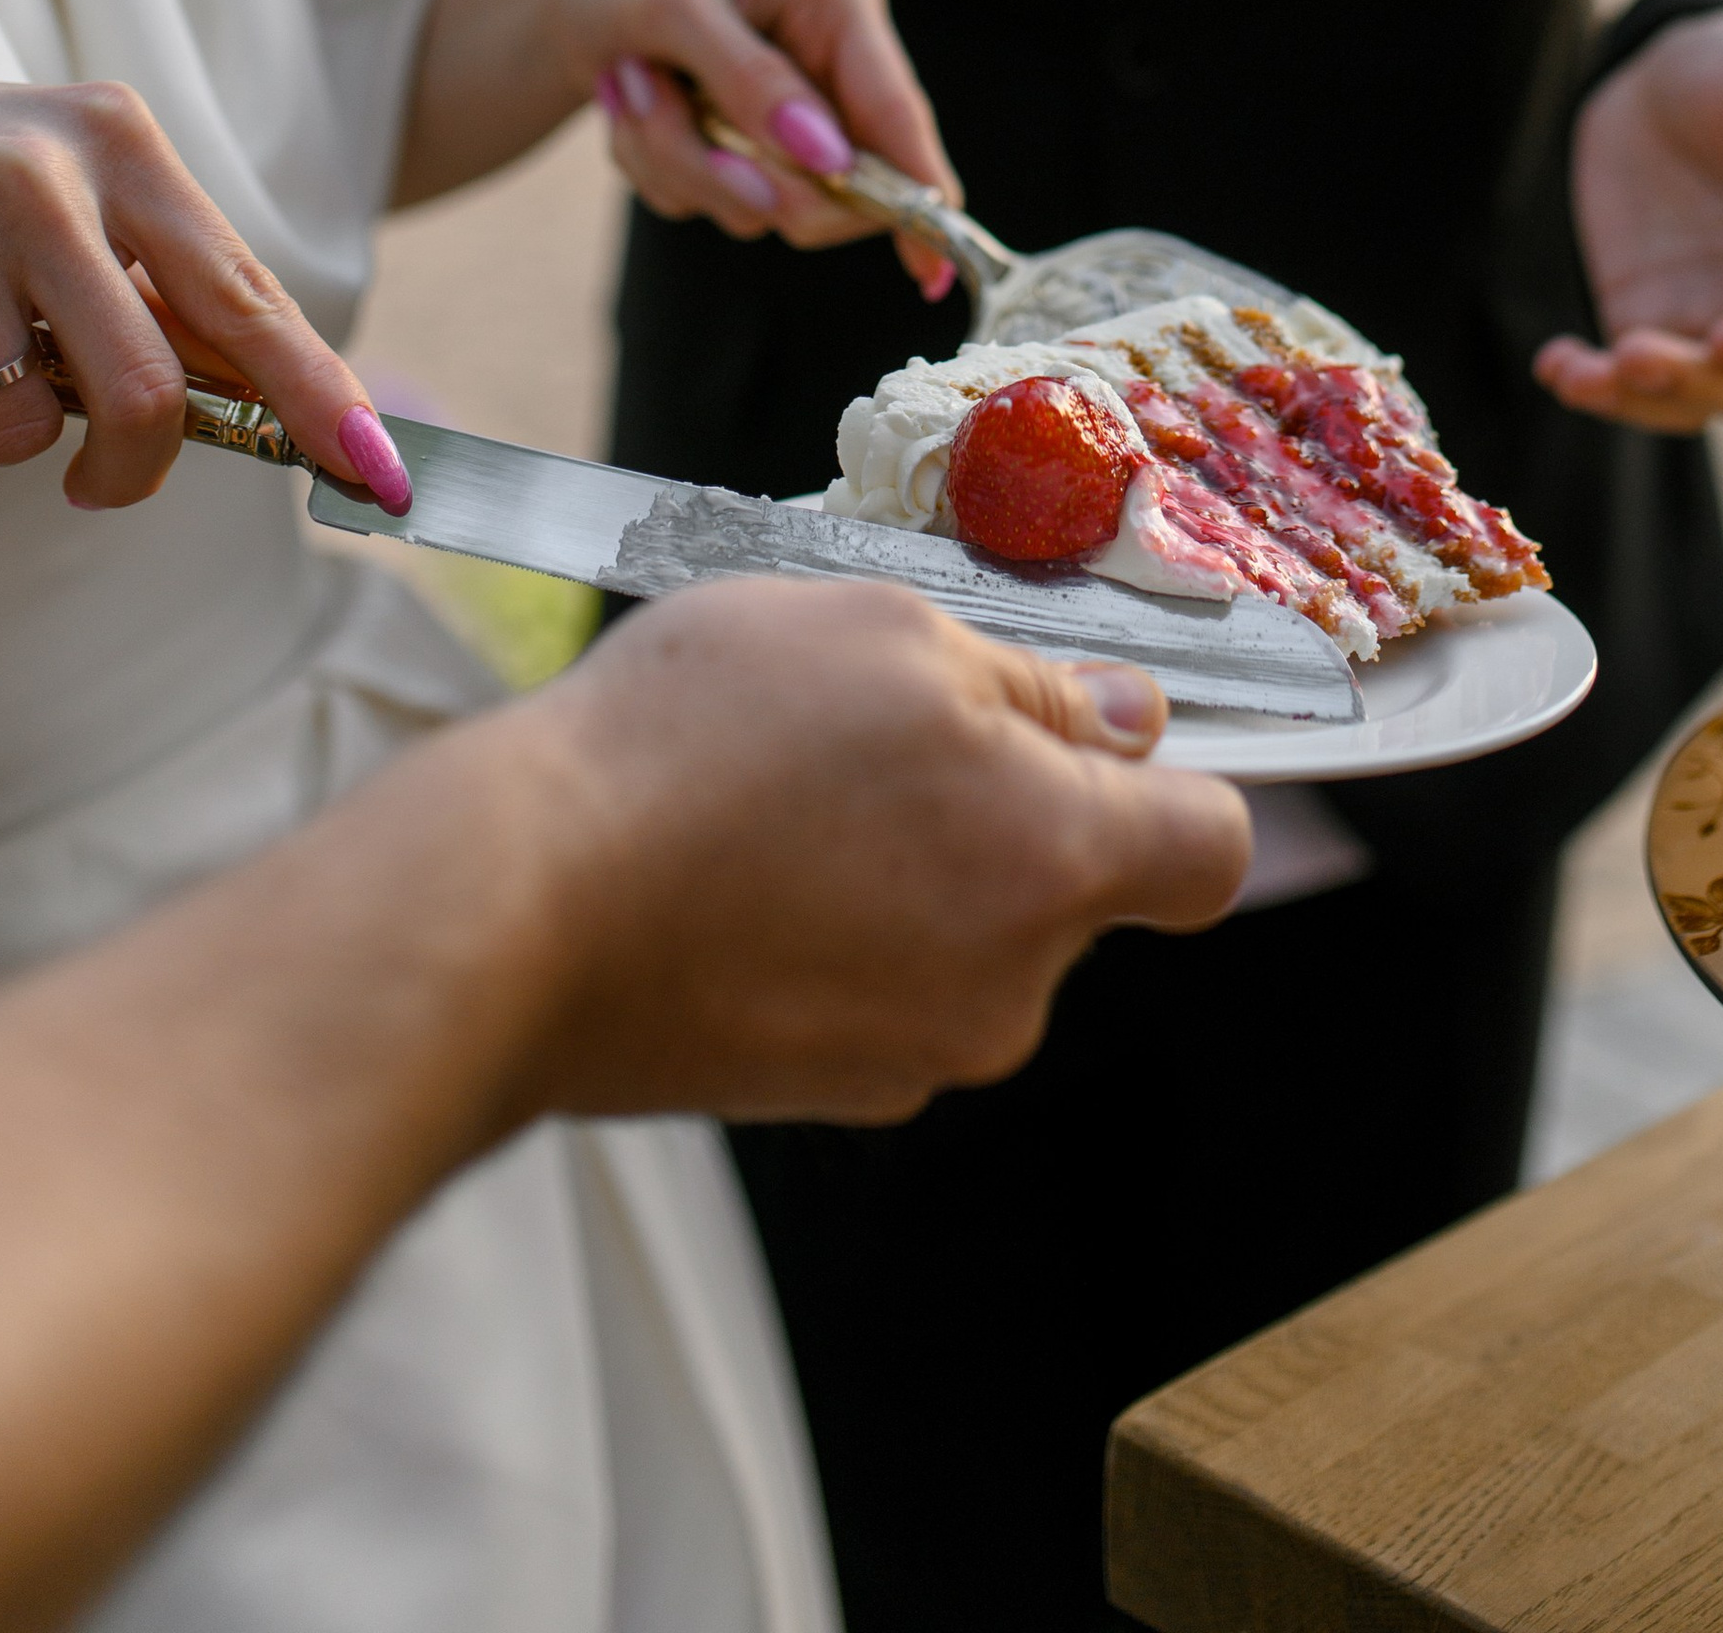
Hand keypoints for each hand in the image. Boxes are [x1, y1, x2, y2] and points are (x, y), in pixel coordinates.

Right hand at [0, 77, 395, 508]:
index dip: (316, 393)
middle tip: (102, 485)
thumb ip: (152, 279)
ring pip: (26, 426)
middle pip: (146, 390)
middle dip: (132, 469)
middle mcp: (45, 172)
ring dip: (1, 433)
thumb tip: (253, 403)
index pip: (243, 294)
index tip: (377, 469)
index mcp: (121, 142)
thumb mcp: (68, 186)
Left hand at [399, 0, 960, 289]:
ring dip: (678, 159)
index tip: (929, 268)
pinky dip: (658, 165)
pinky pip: (713, 200)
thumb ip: (749, 76)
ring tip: (631, 82)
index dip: (921, 191)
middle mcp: (827, 59)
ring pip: (761, 203)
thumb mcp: (667, 3)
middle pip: (835, 185)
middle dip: (735, 169)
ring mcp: (791, 109)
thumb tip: (829, 157)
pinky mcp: (750, 144)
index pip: (896, 112)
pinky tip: (636, 102)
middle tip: (664, 112)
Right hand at [503, 579, 1252, 1122]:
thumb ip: (1035, 683)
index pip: (1208, 848)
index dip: (1173, 774)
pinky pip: (875, 983)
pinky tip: (736, 863)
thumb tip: (1125, 720)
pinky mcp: (815, 1089)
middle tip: (874, 723)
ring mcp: (908, 1057)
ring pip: (967, 930)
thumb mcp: (887, 632)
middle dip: (1007, 800)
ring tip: (778, 788)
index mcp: (1053, 866)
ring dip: (909, 858)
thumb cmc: (701, 749)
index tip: (1096, 724)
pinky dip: (833, 925)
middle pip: (1072, 883)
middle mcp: (1006, 991)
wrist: (514, 909)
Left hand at [1534, 7, 1722, 433]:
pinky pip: (1620, 373)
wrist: (1673, 73)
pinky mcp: (1642, 315)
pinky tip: (1556, 365)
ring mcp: (1703, 321)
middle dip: (1694, 382)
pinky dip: (1589, 382)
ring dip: (1635, 400)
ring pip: (1682, 397)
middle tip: (1638, 354)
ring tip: (1583, 375)